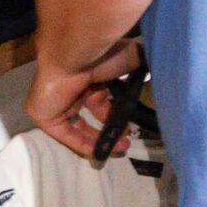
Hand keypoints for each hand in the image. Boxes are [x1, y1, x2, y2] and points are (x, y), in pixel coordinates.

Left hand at [25, 39, 142, 158]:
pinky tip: (101, 153)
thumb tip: (161, 75)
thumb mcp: (132, 59)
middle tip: (127, 140)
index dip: (117, 114)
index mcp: (87, 74)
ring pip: (79, 127)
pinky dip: (83, 144)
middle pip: (91, 115)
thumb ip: (142, 70)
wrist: (75, 54)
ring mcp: (56, 102)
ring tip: (121, 148)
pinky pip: (65, 134)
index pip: (101, 100)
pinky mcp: (45, 116)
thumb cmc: (104, 53)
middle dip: (110, 129)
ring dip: (100, 139)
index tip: (132, 124)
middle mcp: (71, 88)